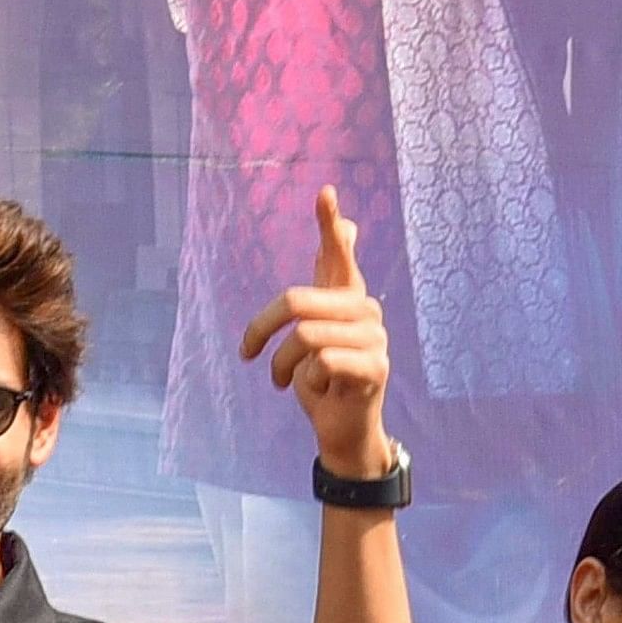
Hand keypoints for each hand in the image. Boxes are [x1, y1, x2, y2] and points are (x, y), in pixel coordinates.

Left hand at [234, 189, 393, 476]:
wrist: (343, 431)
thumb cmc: (323, 380)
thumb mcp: (314, 330)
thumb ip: (324, 286)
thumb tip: (350, 227)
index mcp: (346, 297)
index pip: (339, 253)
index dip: (329, 224)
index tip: (323, 191)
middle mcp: (365, 310)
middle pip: (296, 300)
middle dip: (262, 329)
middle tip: (248, 353)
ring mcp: (374, 339)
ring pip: (305, 335)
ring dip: (282, 365)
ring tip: (283, 380)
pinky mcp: (374, 368)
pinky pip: (320, 362)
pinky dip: (307, 382)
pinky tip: (320, 392)